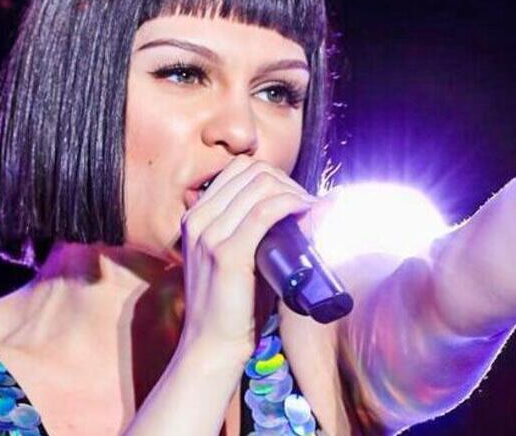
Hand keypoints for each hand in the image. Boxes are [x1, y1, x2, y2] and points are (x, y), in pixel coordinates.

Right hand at [176, 154, 319, 362]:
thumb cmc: (234, 306)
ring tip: (312, 209)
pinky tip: (306, 210)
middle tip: (309, 204)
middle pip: (252, 172)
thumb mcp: (245, 258)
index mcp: (197, 216)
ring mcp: (209, 235)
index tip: (296, 197)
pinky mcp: (225, 254)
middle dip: (287, 181)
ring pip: (260, 186)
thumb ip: (266, 231)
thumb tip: (318, 205)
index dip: (274, 176)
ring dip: (294, 191)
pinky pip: (264, 212)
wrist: (212, 347)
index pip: (239, 170)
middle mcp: (198, 219)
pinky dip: (291, 204)